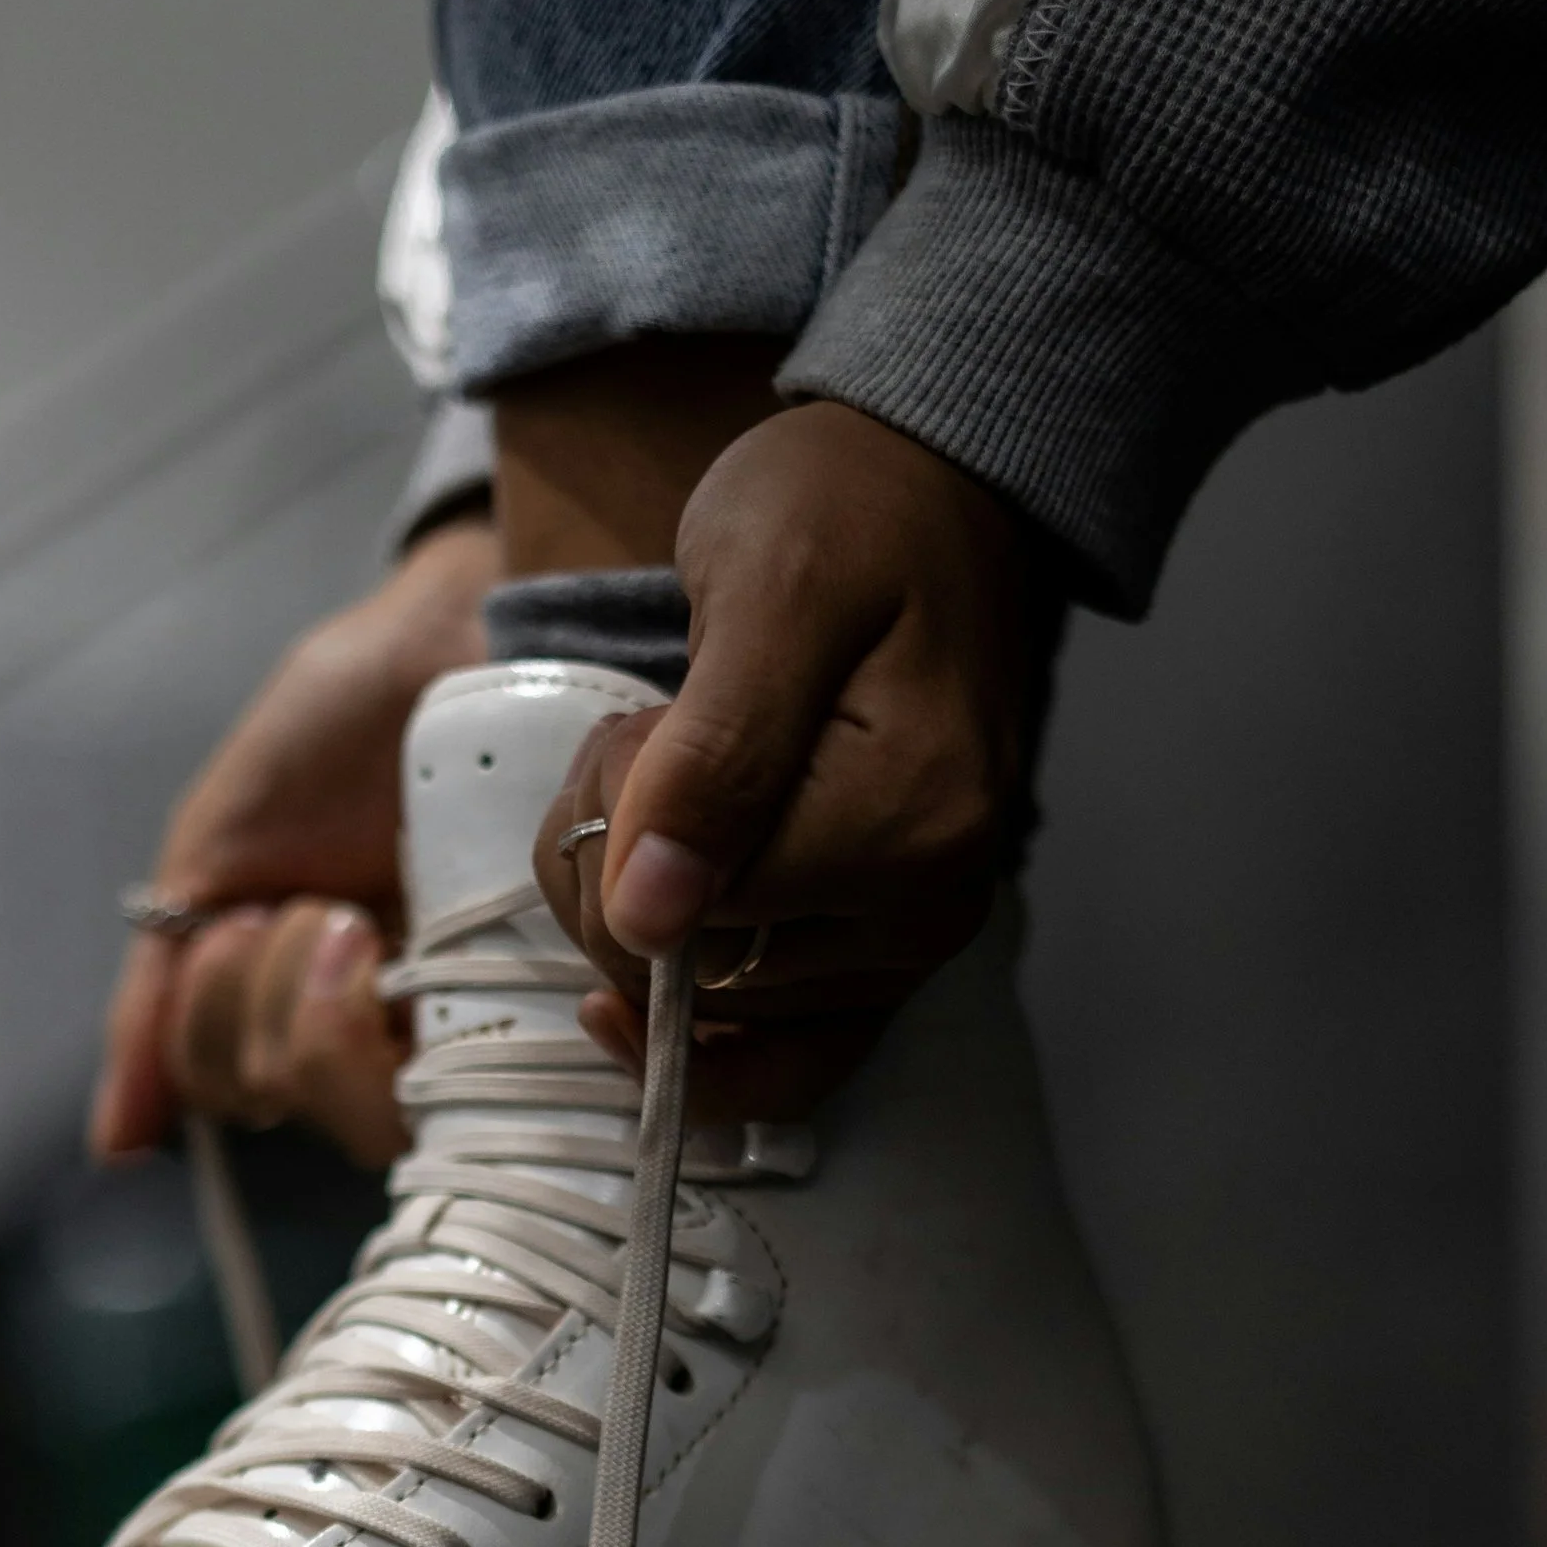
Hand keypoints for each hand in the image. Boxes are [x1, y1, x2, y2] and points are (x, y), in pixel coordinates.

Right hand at [89, 514, 497, 1164]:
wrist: (444, 645)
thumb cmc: (328, 738)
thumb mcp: (211, 858)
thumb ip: (158, 1001)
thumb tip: (114, 1147)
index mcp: (292, 999)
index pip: (225, 1084)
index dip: (213, 1018)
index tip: (240, 915)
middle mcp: (373, 1029)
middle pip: (284, 1100)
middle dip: (270, 998)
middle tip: (315, 908)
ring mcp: (454, 1028)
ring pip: (360, 1117)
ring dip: (326, 1011)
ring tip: (357, 915)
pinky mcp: (532, 1017)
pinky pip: (460, 1095)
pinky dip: (400, 1030)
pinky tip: (400, 957)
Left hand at [532, 405, 1054, 1120]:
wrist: (927, 488)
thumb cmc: (845, 512)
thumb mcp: (764, 591)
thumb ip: (711, 759)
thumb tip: (649, 923)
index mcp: (911, 827)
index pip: (694, 917)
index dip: (619, 838)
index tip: (630, 730)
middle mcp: (927, 911)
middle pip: (700, 979)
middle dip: (619, 879)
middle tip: (637, 752)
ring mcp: (910, 942)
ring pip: (719, 1015)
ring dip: (647, 922)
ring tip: (664, 794)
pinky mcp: (884, 951)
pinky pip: (786, 1059)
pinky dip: (702, 1044)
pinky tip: (634, 1001)